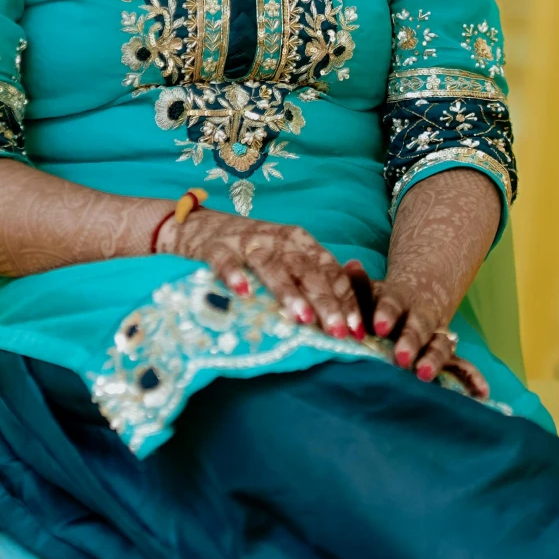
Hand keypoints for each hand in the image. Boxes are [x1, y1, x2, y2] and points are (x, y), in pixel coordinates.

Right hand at [177, 208, 366, 340]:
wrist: (201, 227)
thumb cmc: (253, 253)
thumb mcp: (287, 260)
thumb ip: (312, 282)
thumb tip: (345, 322)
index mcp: (301, 243)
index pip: (330, 271)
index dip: (346, 300)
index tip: (357, 330)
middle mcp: (279, 240)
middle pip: (307, 271)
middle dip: (325, 302)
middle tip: (338, 331)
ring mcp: (248, 242)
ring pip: (272, 266)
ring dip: (289, 292)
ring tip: (303, 318)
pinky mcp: (217, 248)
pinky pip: (226, 261)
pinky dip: (234, 275)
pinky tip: (243, 292)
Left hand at [345, 260, 489, 398]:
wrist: (420, 294)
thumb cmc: (384, 300)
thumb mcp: (372, 288)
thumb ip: (360, 282)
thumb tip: (351, 264)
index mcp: (399, 299)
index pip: (393, 303)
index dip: (387, 313)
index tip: (379, 325)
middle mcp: (421, 318)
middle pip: (418, 328)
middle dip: (411, 342)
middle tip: (400, 358)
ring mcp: (436, 336)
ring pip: (439, 347)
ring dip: (434, 361)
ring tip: (423, 375)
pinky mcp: (446, 355)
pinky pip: (462, 366)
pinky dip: (473, 378)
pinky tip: (482, 393)